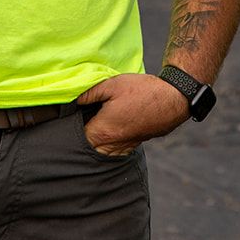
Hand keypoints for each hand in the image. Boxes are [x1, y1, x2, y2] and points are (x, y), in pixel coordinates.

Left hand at [75, 73, 189, 156]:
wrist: (171, 100)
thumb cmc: (141, 91)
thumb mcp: (112, 84)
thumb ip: (90, 93)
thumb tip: (74, 100)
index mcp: (102, 131)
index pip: (76, 140)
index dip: (70, 130)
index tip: (68, 120)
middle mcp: (111, 144)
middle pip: (87, 151)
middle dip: (80, 141)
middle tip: (78, 125)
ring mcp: (123, 147)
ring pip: (101, 155)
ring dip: (94, 146)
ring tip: (92, 130)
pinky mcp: (132, 145)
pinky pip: (113, 153)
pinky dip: (107, 147)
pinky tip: (107, 134)